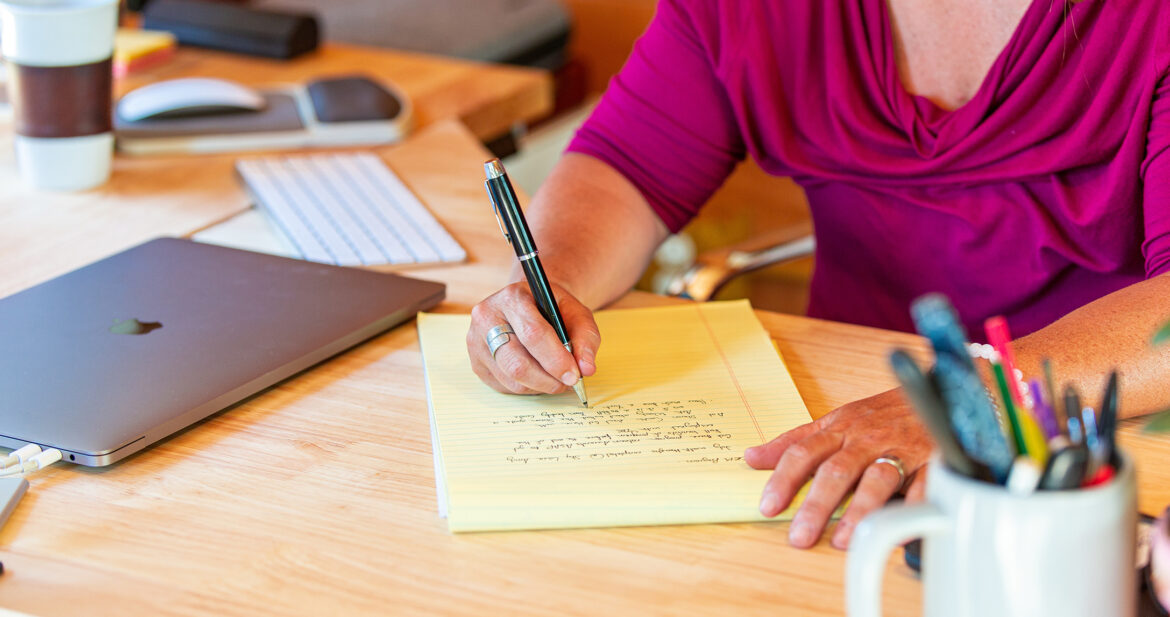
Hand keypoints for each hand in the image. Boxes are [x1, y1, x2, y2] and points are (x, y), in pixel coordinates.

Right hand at [467, 281, 599, 394]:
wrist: (531, 304)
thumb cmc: (554, 309)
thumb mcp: (577, 314)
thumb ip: (585, 338)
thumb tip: (586, 369)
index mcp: (512, 297)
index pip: (532, 333)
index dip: (555, 359)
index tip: (574, 375)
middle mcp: (487, 316)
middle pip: (517, 362)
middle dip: (548, 379)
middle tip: (568, 383)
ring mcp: (476, 341)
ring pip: (511, 379)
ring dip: (540, 386)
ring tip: (556, 378)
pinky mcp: (476, 362)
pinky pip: (504, 386)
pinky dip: (527, 387)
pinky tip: (538, 375)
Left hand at [744, 388, 932, 548]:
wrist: (938, 394)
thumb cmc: (882, 414)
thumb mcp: (835, 421)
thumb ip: (794, 441)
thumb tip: (751, 457)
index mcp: (839, 429)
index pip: (803, 452)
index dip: (783, 479)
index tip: (768, 506)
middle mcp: (866, 440)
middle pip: (837, 470)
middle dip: (817, 504)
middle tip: (800, 535)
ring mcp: (899, 451)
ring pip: (877, 480)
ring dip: (859, 512)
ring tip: (843, 540)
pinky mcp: (930, 464)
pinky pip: (923, 488)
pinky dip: (912, 511)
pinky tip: (899, 535)